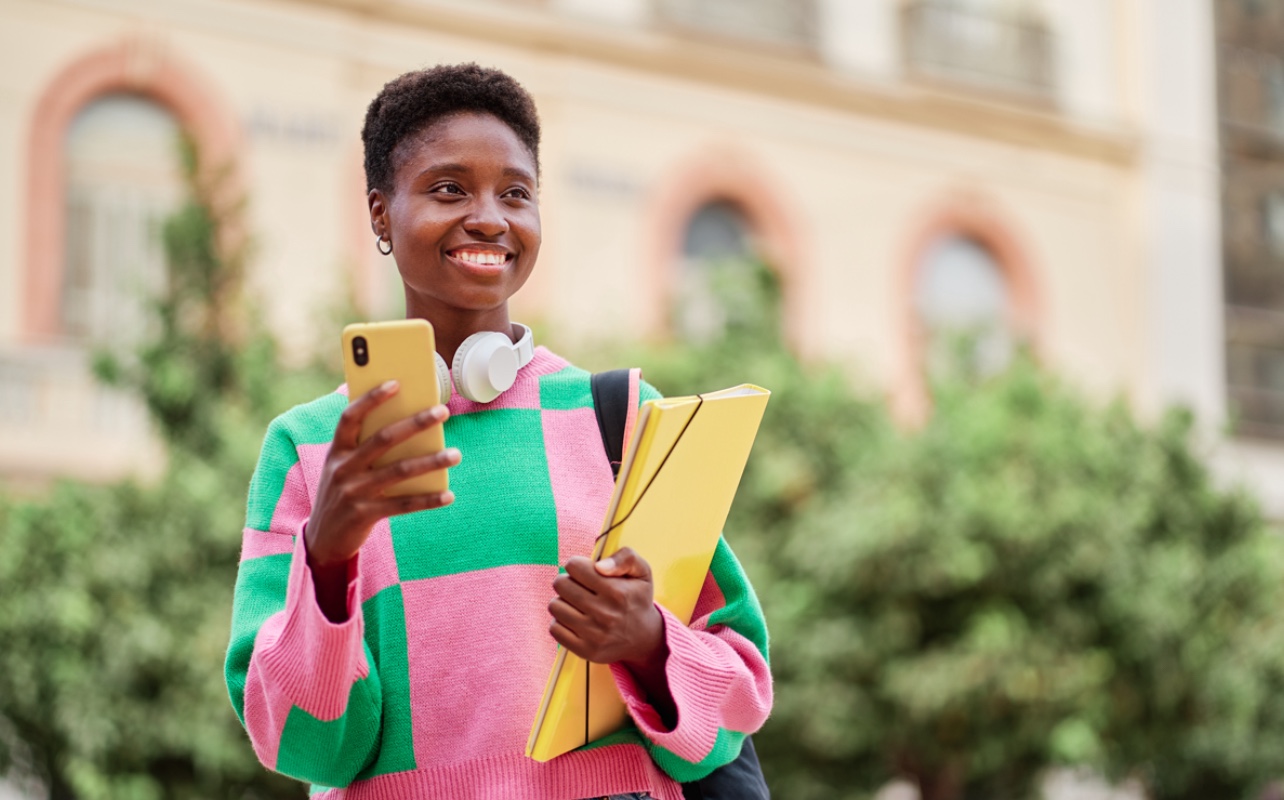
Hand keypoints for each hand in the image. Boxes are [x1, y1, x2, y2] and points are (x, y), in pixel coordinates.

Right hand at [306, 380, 460, 568]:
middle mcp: (343, 468)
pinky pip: (403, 505)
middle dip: (415, 423)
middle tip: (443, 411)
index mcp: (336, 451)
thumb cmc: (342, 492)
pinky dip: (428, 500)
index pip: (350, 417)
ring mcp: (353, 492)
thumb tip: (408, 423)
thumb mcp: (344, 467)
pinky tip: (448, 494)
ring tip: (455, 454)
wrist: (322, 540)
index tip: (396, 383)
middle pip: (383, 439)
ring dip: (431, 461)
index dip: (371, 398)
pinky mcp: (365, 514)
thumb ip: (365, 447)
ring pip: (399, 471)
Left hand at [548, 548, 666, 669]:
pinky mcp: (585, 651)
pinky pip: (555, 629)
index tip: (585, 571)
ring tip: (576, 603)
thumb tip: (599, 566)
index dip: (577, 565)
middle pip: (561, 584)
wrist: (644, 638)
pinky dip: (561, 622)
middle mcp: (606, 614)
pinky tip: (575, 619)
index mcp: (618, 592)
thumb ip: (626, 557)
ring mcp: (594, 635)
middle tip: (579, 587)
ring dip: (563, 601)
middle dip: (567, 581)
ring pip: (555, 606)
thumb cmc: (637, 599)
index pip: (574, 566)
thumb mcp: (642, 571)